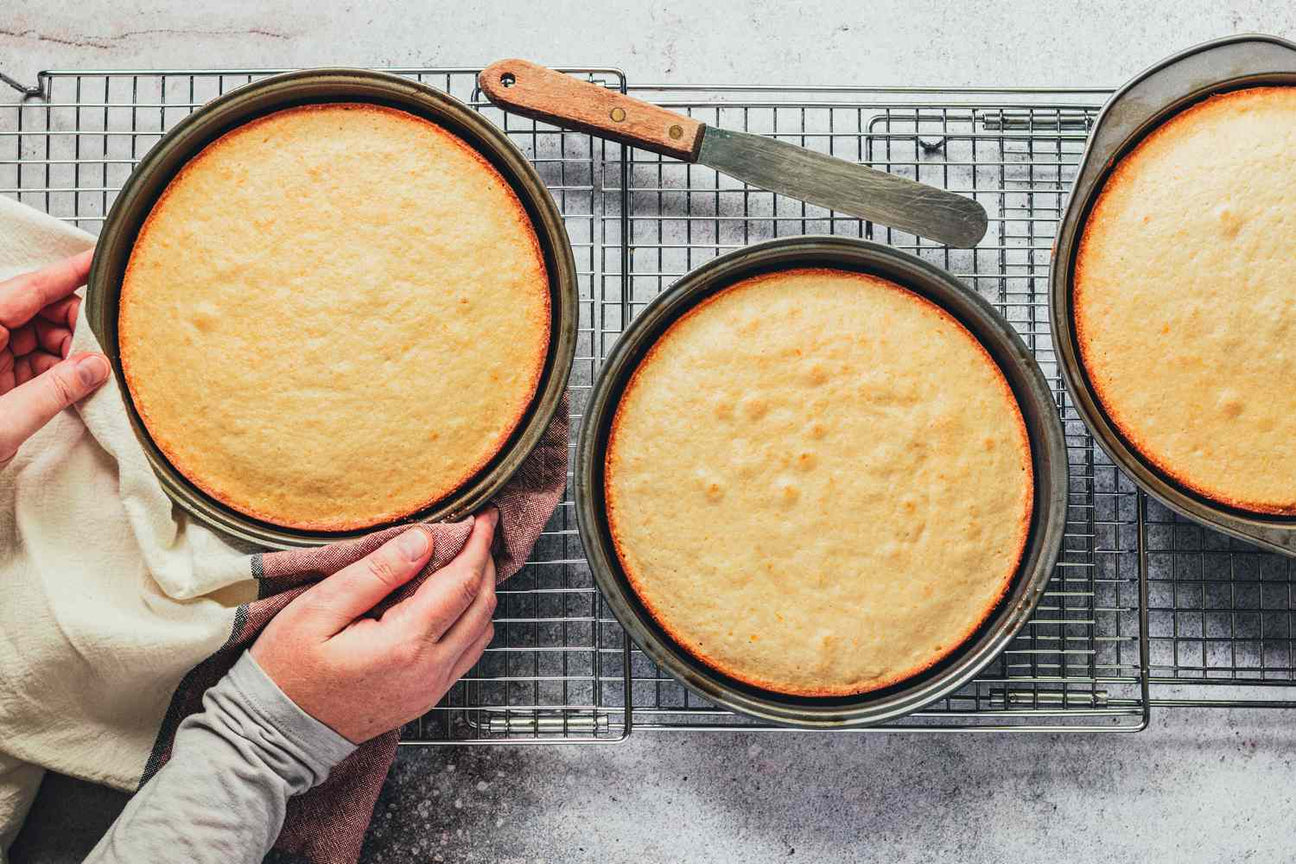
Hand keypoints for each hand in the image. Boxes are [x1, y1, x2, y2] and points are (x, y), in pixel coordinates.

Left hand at [0, 249, 110, 468]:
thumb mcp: (3, 422)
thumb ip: (53, 391)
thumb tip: (96, 366)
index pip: (27, 290)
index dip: (66, 274)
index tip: (97, 261)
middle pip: (36, 313)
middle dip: (73, 326)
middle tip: (105, 346)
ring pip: (38, 339)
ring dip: (67, 354)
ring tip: (93, 373)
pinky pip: (31, 364)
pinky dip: (56, 373)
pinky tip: (76, 385)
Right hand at [250, 508, 498, 743]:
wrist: (277, 732)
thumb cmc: (288, 666)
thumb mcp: (320, 608)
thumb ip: (376, 573)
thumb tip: (423, 541)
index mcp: (405, 644)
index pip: (461, 583)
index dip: (478, 544)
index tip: (484, 515)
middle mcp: (429, 670)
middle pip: (481, 606)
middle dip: (485, 563)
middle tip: (479, 531)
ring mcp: (431, 689)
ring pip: (482, 631)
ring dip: (481, 592)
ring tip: (468, 560)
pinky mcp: (426, 698)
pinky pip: (467, 653)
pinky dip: (472, 620)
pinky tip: (453, 600)